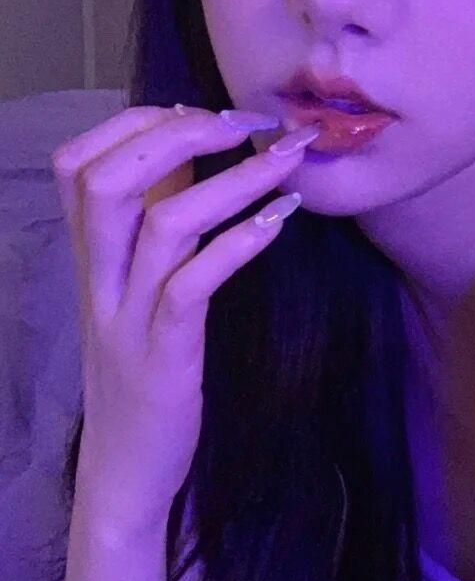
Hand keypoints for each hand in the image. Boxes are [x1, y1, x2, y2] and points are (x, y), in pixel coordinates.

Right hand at [50, 104, 316, 543]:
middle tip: (251, 124)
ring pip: (161, 224)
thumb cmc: (143, 364)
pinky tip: (280, 221)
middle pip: (108, 179)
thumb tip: (191, 145)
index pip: (80, 162)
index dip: (140, 122)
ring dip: (231, 180)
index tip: (205, 112)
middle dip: (181, 134)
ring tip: (287, 159)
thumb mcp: (136, 287)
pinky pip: (193, 285)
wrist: (124, 468)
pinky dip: (238, 244)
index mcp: (88, 256)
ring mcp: (127, 318)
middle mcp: (98, 279)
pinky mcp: (163, 356)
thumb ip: (152, 221)